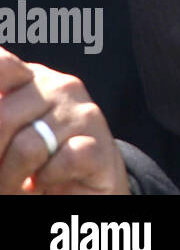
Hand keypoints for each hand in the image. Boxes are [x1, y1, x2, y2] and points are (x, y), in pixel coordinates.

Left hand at [0, 48, 128, 194]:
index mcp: (30, 78)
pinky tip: (46, 180)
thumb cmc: (32, 162)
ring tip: (17, 184)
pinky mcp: (100, 147)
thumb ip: (0, 116)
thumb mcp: (6, 132)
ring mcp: (84, 114)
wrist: (82, 185)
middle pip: (3, 117)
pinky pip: (61, 162)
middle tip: (0, 172)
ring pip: (28, 146)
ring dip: (12, 177)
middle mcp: (60, 87)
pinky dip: (46, 179)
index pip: (3, 65)